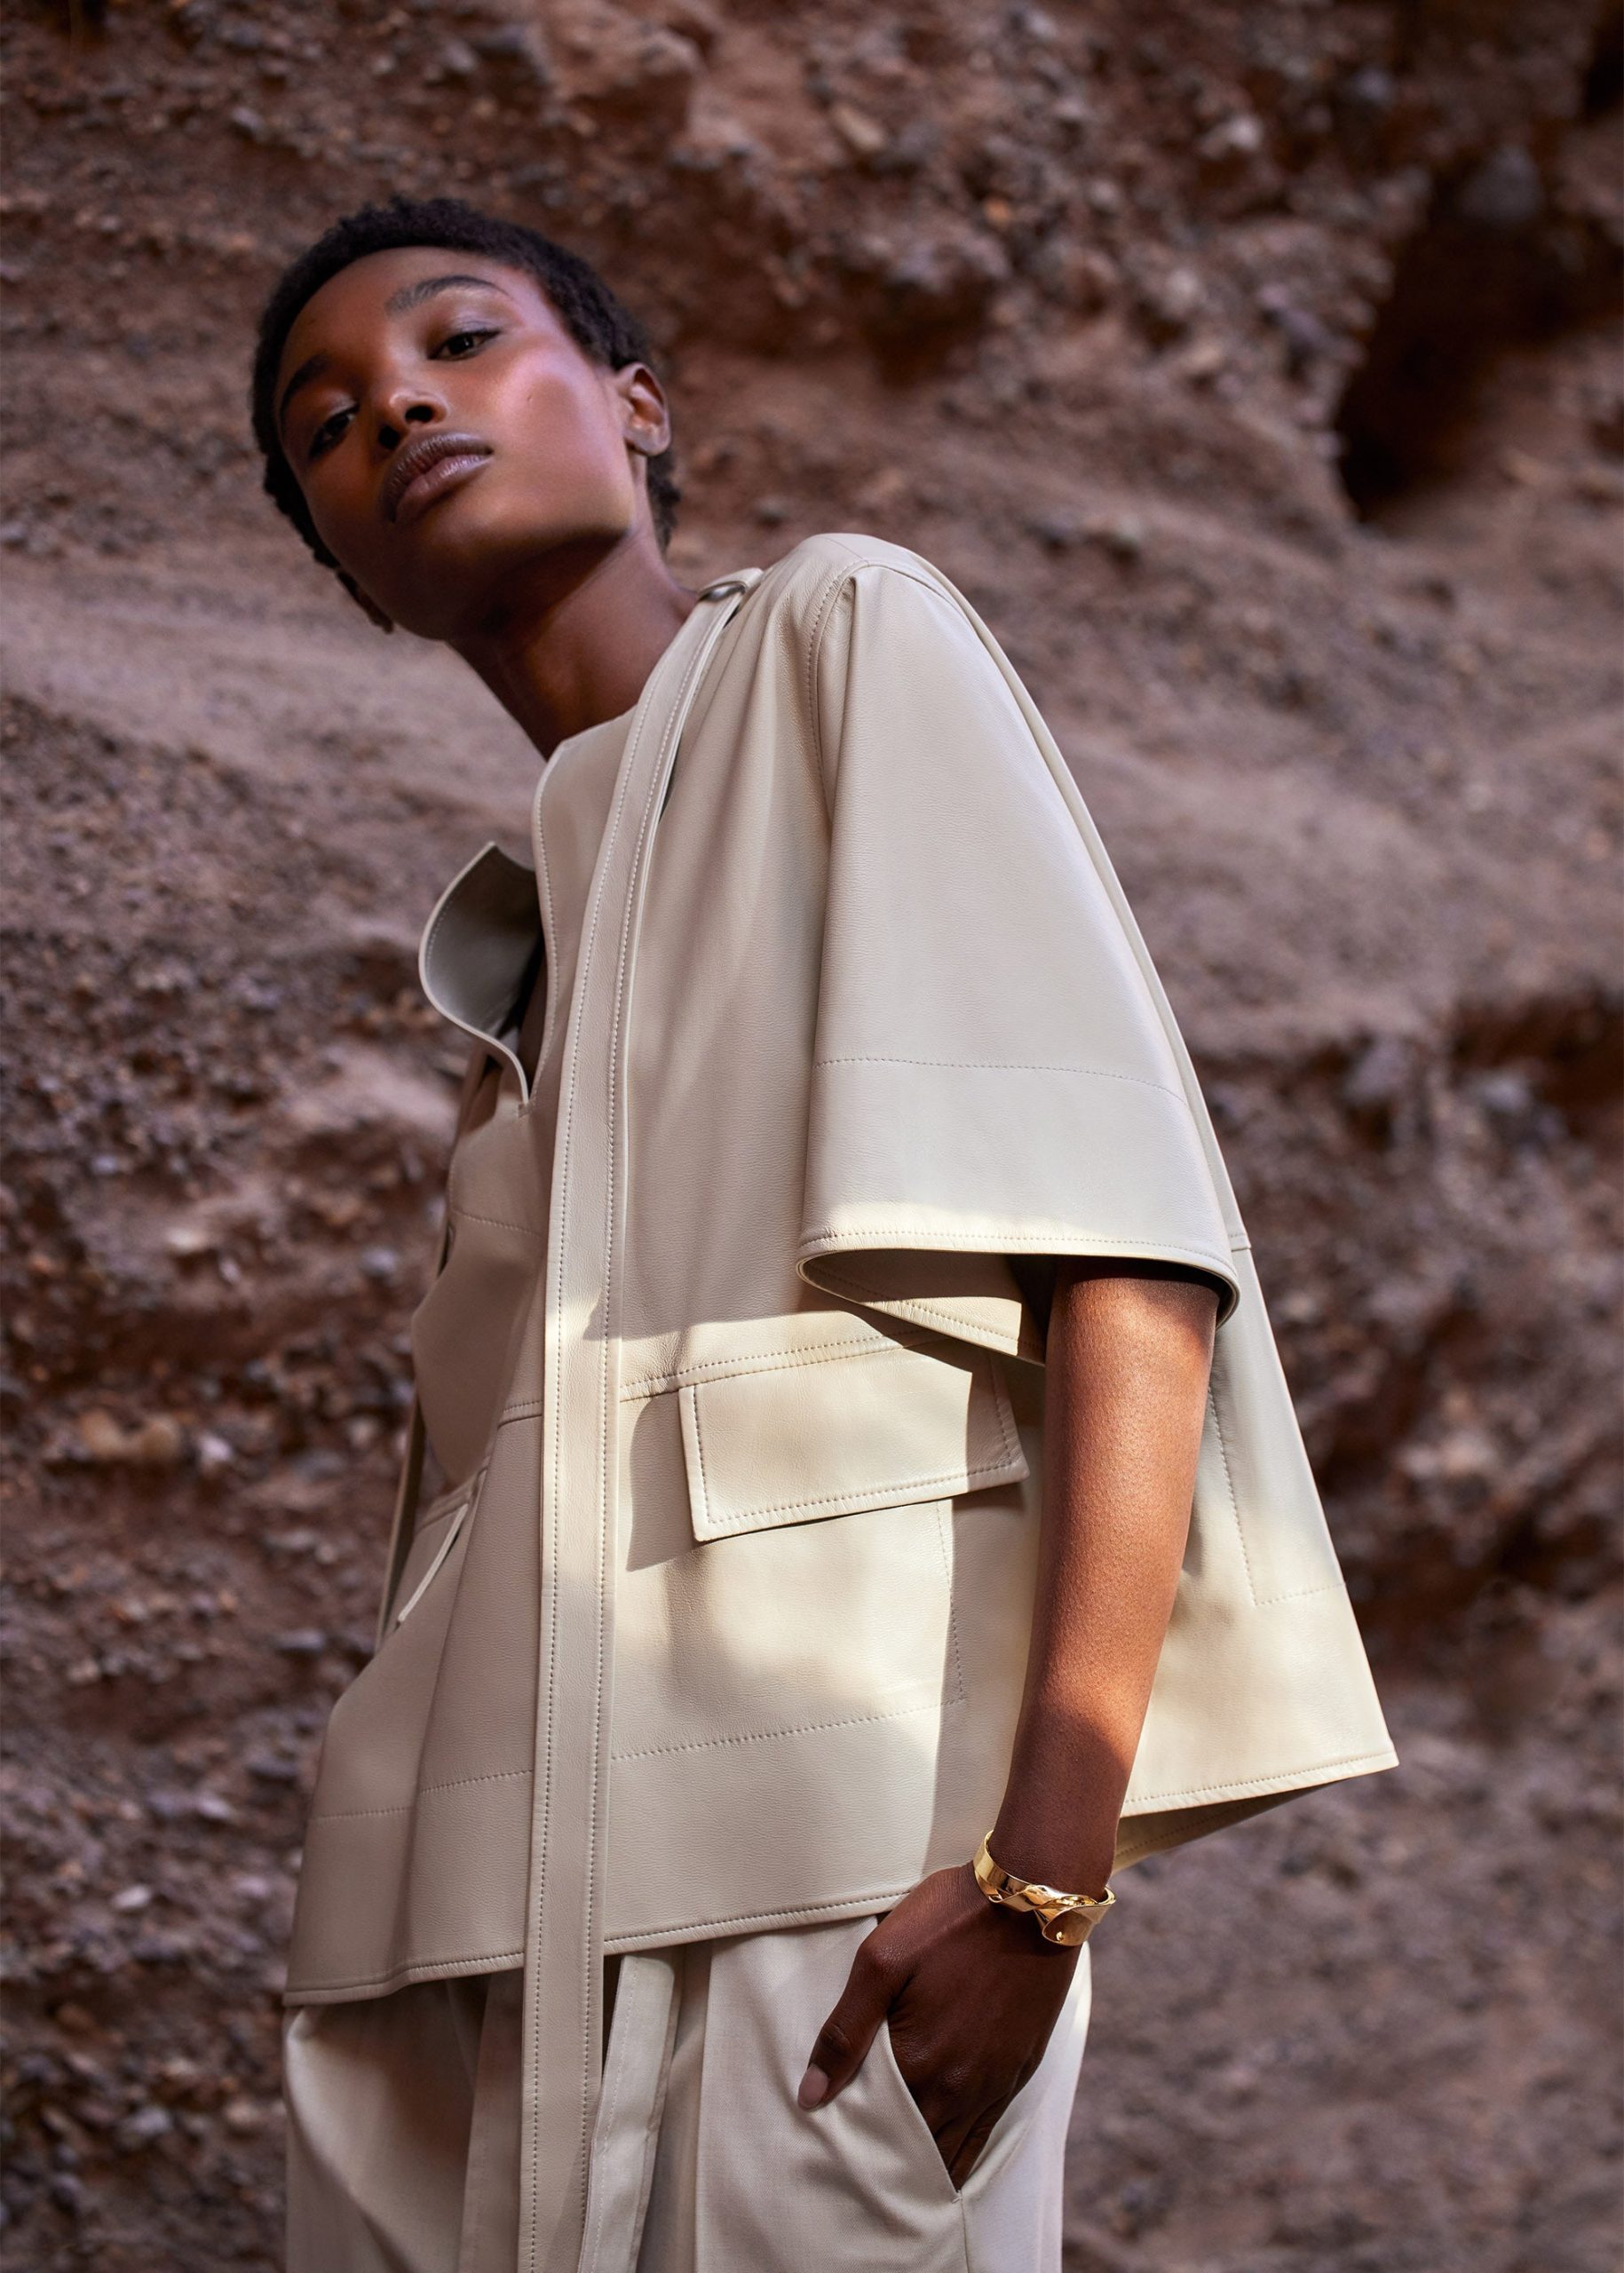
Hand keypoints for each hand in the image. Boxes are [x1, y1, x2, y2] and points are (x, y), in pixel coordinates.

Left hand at [797, 1863, 1078, 2186]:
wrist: (1032, 1897)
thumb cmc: (950, 1920)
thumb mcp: (882, 1959)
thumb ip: (845, 2030)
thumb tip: (811, 2096)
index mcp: (920, 2064)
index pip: (878, 2132)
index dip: (854, 2150)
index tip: (832, 2161)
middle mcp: (959, 2088)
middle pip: (916, 2151)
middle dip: (888, 2166)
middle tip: (857, 2179)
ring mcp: (994, 2083)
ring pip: (954, 2151)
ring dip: (926, 2166)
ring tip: (895, 2179)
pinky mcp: (1019, 2070)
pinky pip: (986, 2133)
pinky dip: (962, 2152)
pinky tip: (945, 2157)